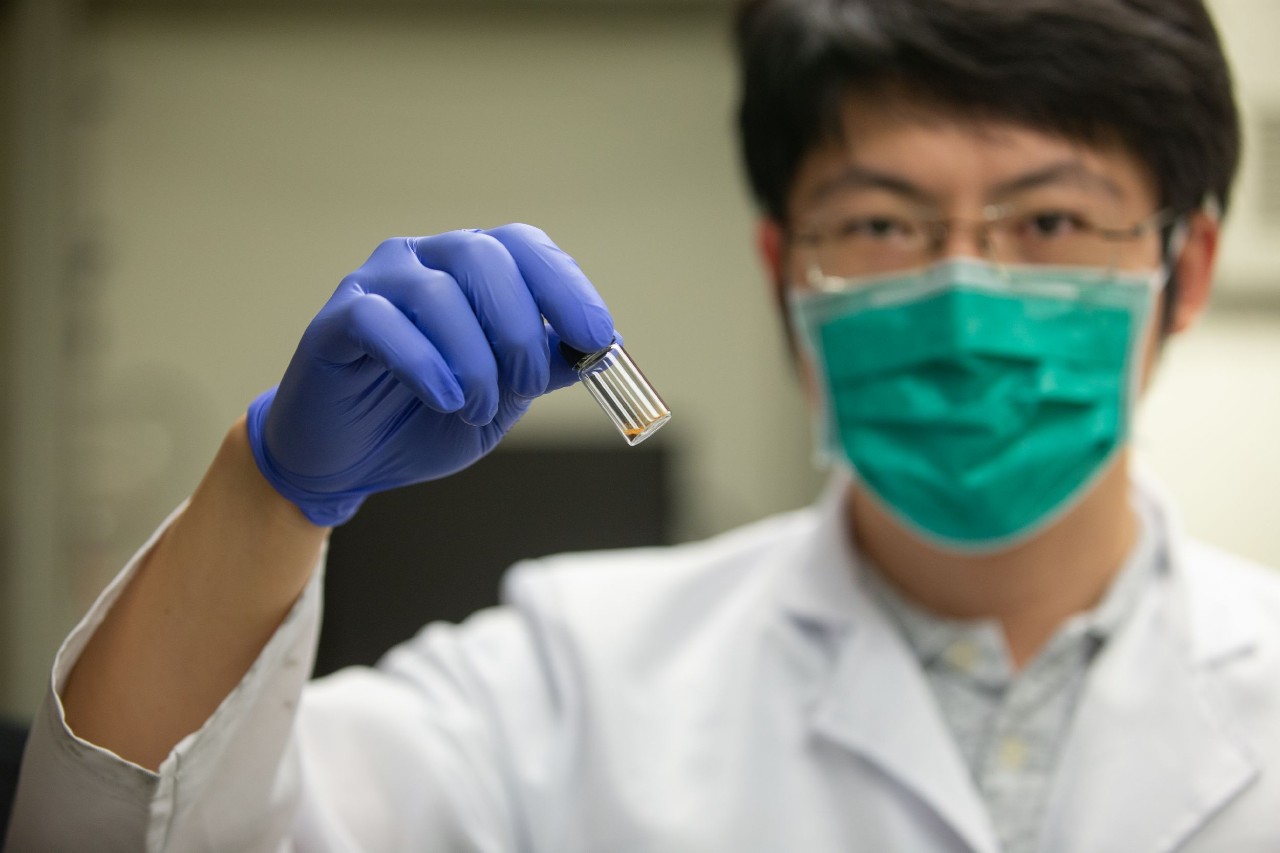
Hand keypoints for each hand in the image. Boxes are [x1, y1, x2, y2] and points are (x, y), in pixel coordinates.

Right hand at [246, 224, 614, 525]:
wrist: (351, 463)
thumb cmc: (427, 419)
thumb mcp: (503, 398)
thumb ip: (544, 367)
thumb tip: (603, 346)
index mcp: (470, 269)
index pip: (524, 246)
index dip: (566, 287)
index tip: (597, 338)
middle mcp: (423, 261)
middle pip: (482, 254)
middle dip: (520, 326)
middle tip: (527, 384)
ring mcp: (375, 285)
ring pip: (437, 292)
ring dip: (474, 359)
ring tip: (477, 408)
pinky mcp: (334, 322)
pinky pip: (381, 322)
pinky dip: (424, 363)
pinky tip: (444, 399)